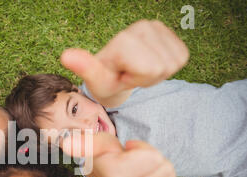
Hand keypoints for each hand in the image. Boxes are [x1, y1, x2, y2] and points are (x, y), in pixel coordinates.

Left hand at [61, 20, 188, 107]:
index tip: (122, 75)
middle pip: (162, 66)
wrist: (115, 74)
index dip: (137, 78)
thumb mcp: (95, 79)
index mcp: (125, 38)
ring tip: (138, 70)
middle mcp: (144, 26)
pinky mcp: (171, 34)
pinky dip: (166, 68)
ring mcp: (159, 27)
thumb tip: (65, 56)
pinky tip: (150, 65)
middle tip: (130, 74)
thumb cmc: (105, 79)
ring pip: (172, 63)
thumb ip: (85, 67)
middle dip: (147, 77)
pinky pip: (180, 58)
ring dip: (156, 73)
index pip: (151, 68)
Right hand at [61, 132, 174, 176]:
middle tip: (131, 156)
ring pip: (167, 170)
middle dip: (148, 153)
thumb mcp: (96, 142)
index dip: (141, 147)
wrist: (104, 170)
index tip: (125, 148)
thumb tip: (66, 143)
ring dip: (153, 162)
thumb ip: (83, 143)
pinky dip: (156, 171)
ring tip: (135, 163)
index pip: (153, 157)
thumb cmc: (102, 152)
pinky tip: (139, 171)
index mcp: (116, 176)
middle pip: (161, 162)